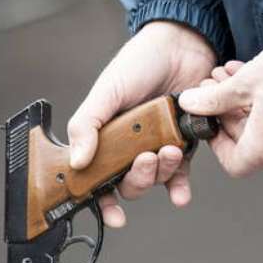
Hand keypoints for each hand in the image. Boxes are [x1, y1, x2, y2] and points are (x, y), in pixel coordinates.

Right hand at [67, 21, 215, 226]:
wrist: (182, 45)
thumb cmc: (139, 63)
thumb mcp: (106, 92)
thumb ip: (87, 125)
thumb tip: (78, 162)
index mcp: (105, 137)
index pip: (98, 178)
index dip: (103, 202)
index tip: (113, 217)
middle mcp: (130, 147)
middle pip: (130, 183)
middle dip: (138, 180)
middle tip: (147, 159)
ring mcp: (158, 146)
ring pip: (156, 178)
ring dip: (162, 173)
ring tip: (170, 149)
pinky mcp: (184, 143)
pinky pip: (180, 174)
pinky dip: (180, 187)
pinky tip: (181, 195)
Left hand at [178, 38, 262, 177]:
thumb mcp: (244, 83)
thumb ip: (213, 99)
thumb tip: (190, 104)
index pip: (233, 164)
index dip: (217, 145)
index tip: (211, 123)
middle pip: (248, 144)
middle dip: (228, 113)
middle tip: (216, 87)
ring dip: (245, 105)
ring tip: (234, 75)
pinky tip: (257, 79)